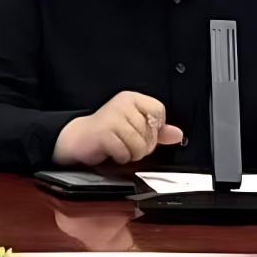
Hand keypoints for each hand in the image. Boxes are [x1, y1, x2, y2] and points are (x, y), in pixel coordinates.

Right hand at [53, 91, 183, 165]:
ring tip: (121, 148)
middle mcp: (123, 103)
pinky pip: (125, 152)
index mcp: (132, 98)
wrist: (78, 138)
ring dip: (132, 154)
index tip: (142, 133)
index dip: (155, 128)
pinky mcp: (104, 132)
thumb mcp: (134, 127)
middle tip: (128, 143)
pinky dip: (121, 157)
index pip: (158, 111)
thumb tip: (178, 134)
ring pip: (140, 144)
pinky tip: (112, 151)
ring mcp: (113, 116)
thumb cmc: (107, 132)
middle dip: (142, 146)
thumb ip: (157, 131)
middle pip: (150, 132)